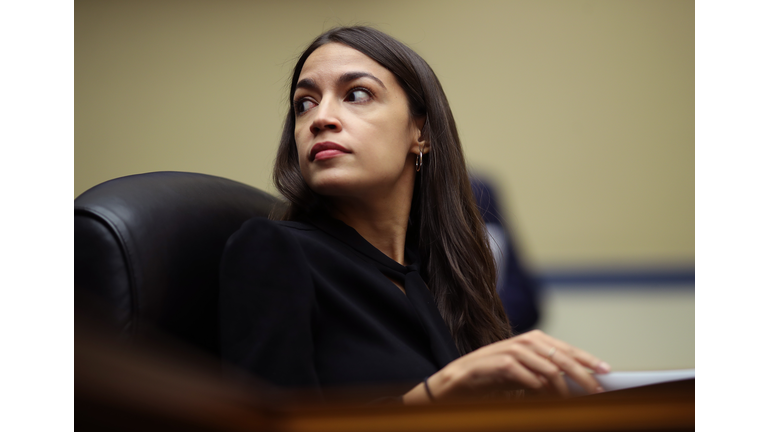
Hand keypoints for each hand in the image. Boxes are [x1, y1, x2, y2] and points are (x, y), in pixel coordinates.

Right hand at [405, 330, 610, 402]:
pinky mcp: (498, 363)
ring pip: (547, 367)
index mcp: (532, 341)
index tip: (606, 371)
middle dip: (582, 375)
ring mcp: (510, 350)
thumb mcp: (524, 375)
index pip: (566, 349)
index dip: (587, 359)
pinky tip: (544, 396)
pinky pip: (526, 374)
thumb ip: (545, 375)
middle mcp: (523, 342)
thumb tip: (575, 386)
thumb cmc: (491, 378)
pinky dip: (538, 386)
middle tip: (596, 390)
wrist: (457, 381)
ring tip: (570, 401)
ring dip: (562, 387)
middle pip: (561, 357)